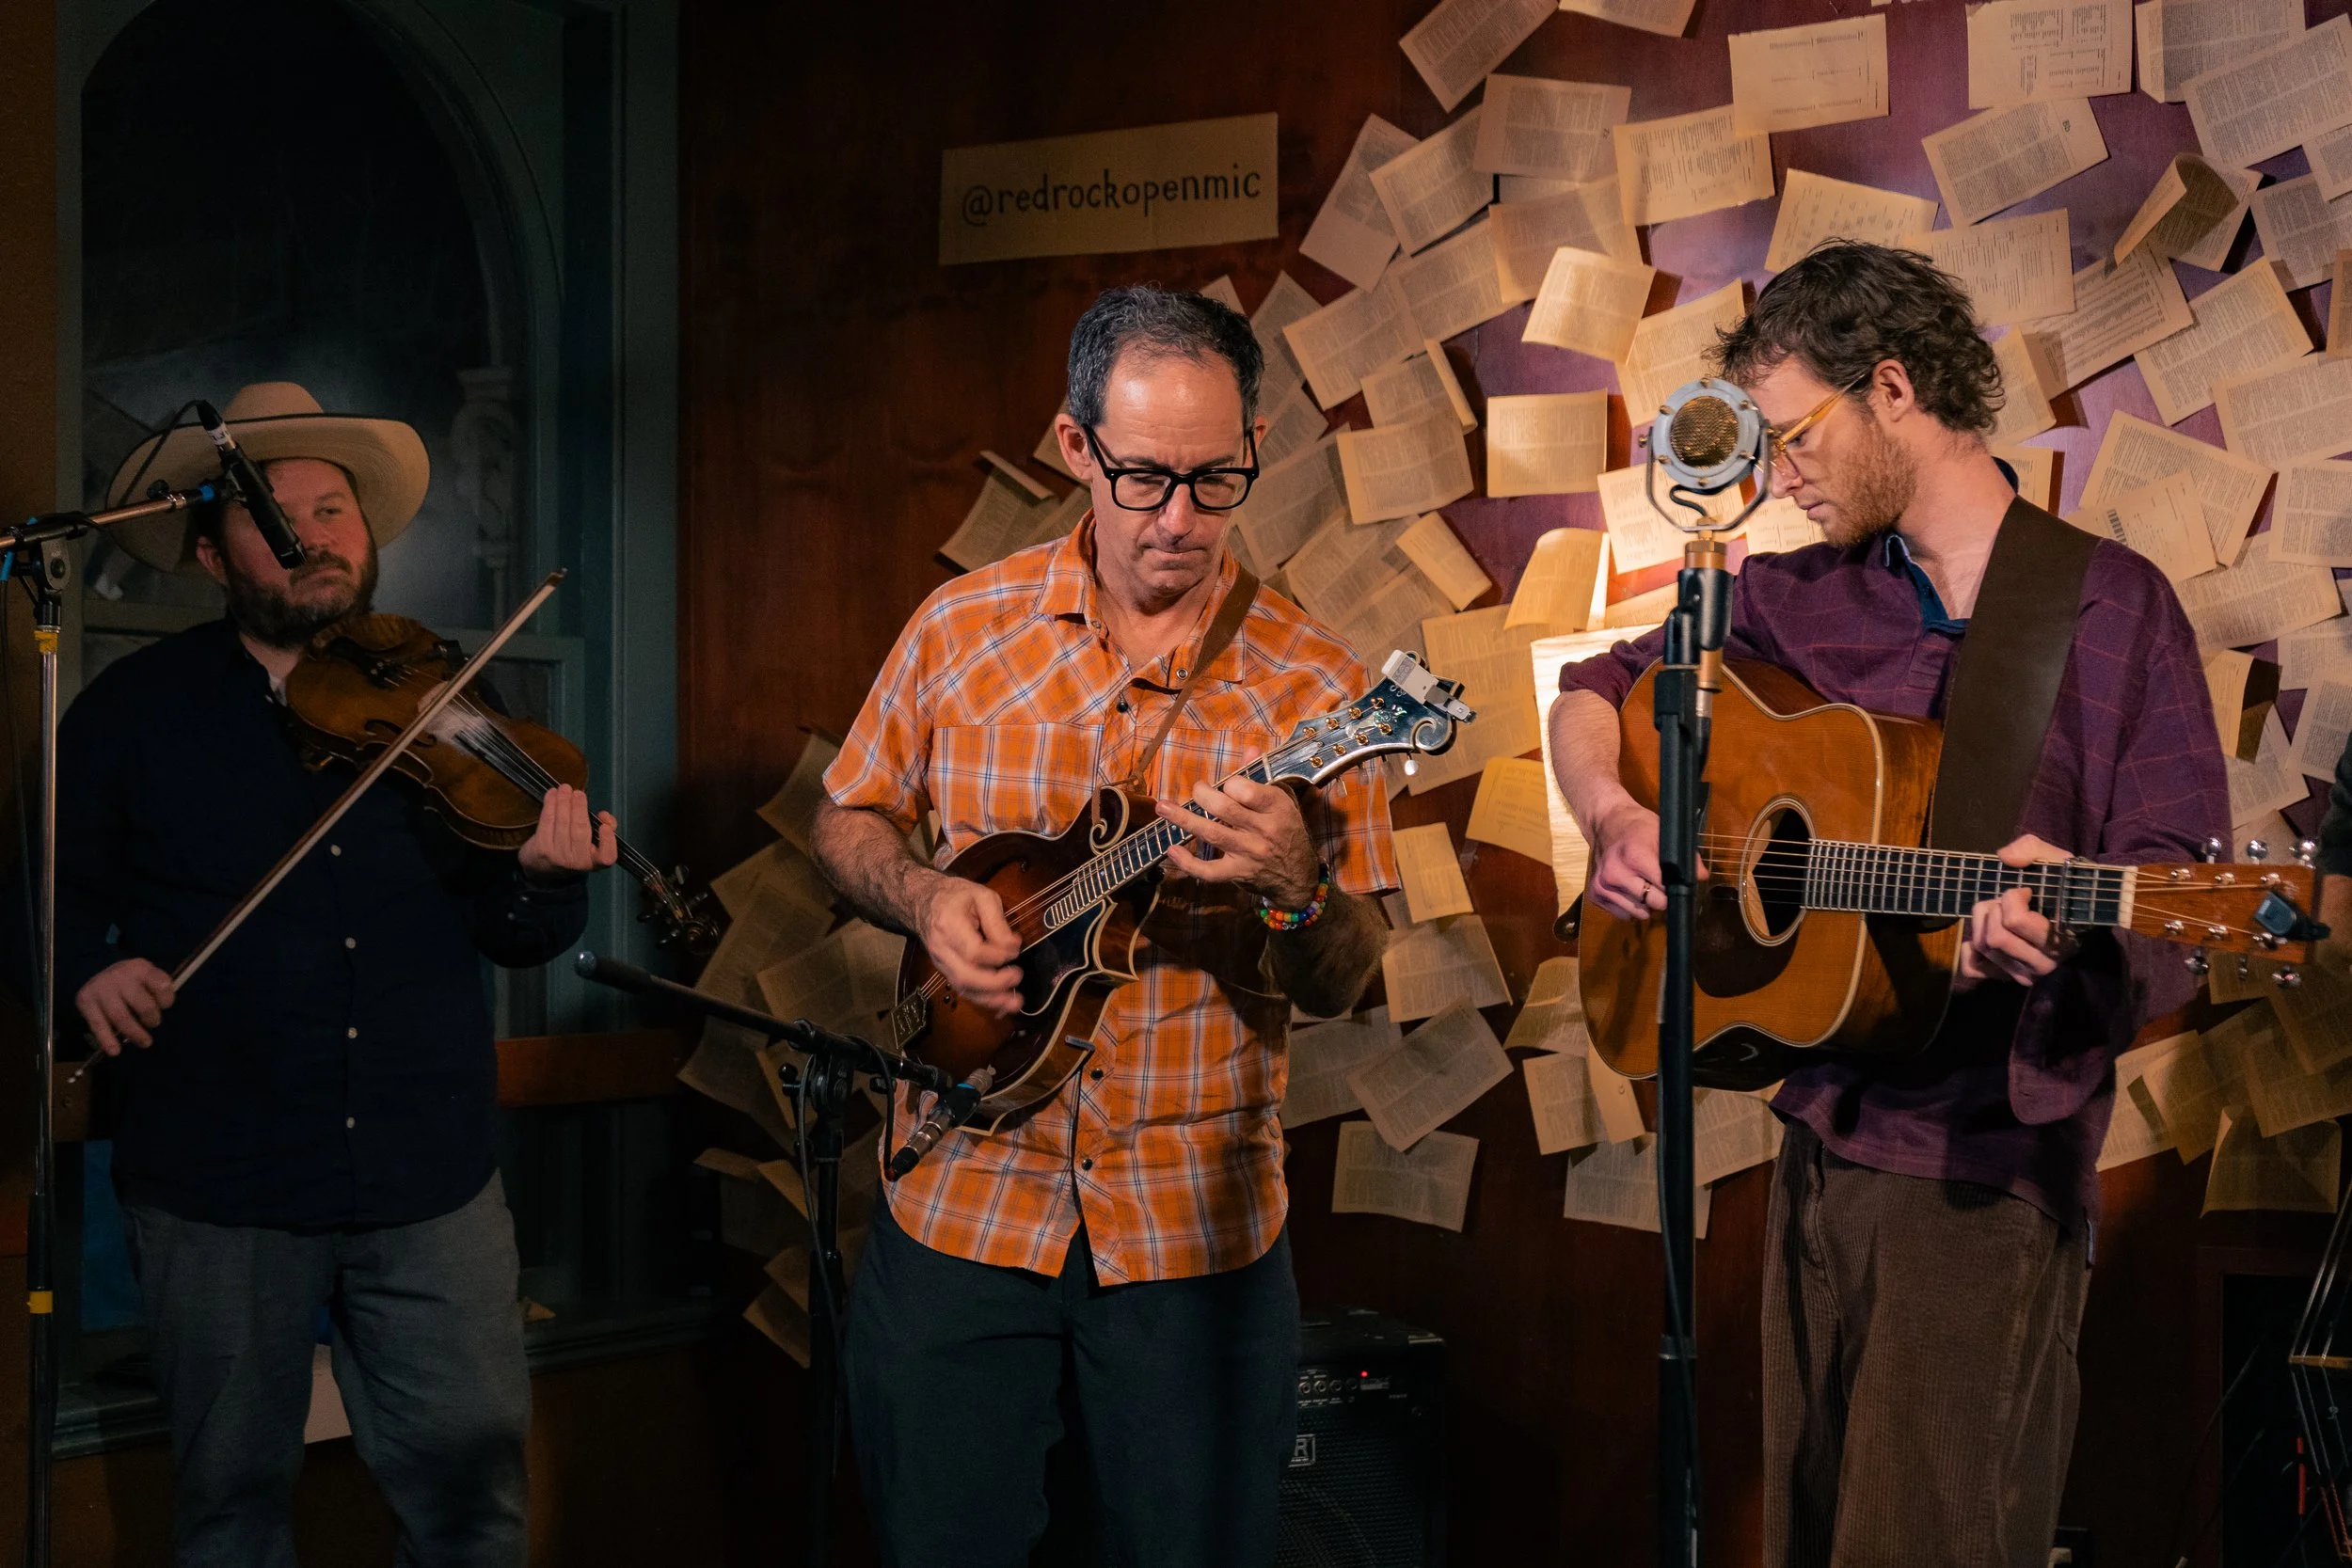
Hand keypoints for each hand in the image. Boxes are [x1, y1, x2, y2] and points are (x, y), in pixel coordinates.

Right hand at [76, 957, 174, 1054]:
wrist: (94, 970)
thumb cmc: (130, 980)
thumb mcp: (147, 976)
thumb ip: (157, 990)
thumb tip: (160, 1014)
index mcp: (141, 968)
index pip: (161, 985)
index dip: (167, 1000)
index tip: (165, 1006)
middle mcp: (120, 976)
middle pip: (143, 1004)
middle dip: (152, 1019)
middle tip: (153, 1024)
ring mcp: (101, 989)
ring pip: (121, 1017)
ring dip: (135, 1033)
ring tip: (144, 1042)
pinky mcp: (86, 1002)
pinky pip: (98, 1025)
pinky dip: (107, 1040)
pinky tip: (115, 1051)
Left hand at [517, 784, 619, 879]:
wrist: (542, 869)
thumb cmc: (574, 851)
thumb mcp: (593, 846)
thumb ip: (605, 830)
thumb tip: (604, 815)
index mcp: (593, 862)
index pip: (606, 857)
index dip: (607, 841)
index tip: (604, 826)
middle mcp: (576, 862)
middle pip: (580, 832)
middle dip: (579, 809)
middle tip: (578, 792)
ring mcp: (557, 856)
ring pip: (562, 823)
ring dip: (563, 802)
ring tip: (565, 788)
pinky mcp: (541, 848)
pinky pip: (547, 821)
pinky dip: (550, 805)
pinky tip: (552, 794)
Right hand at [917, 875, 1023, 1017]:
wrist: (924, 902)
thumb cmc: (955, 896)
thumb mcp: (982, 896)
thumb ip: (998, 921)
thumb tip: (1013, 946)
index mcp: (949, 924)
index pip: (973, 951)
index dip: (998, 956)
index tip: (1016, 949)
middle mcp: (941, 948)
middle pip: (966, 976)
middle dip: (995, 983)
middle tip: (1017, 976)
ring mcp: (941, 962)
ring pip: (963, 988)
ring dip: (990, 999)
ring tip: (1014, 1003)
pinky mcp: (945, 970)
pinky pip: (963, 989)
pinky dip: (983, 999)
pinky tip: (1001, 1004)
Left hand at [1158, 776, 1319, 907]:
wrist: (1299, 877)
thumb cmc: (1287, 831)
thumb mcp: (1283, 802)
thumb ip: (1261, 777)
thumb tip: (1249, 749)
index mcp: (1276, 807)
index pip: (1246, 789)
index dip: (1230, 783)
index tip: (1227, 784)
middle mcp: (1264, 830)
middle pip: (1224, 809)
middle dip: (1202, 794)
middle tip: (1196, 789)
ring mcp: (1250, 854)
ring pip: (1212, 834)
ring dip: (1183, 819)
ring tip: (1162, 807)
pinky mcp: (1238, 873)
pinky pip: (1209, 871)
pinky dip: (1188, 863)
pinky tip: (1172, 850)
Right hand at [1583, 795, 1704, 920]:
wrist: (1605, 821)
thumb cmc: (1638, 826)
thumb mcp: (1664, 833)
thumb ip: (1686, 855)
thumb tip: (1701, 877)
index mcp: (1635, 856)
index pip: (1665, 889)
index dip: (1674, 887)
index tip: (1676, 882)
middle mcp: (1616, 873)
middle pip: (1654, 904)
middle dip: (1662, 897)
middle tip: (1660, 884)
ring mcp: (1603, 885)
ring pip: (1638, 913)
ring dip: (1645, 905)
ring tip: (1643, 885)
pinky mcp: (1595, 894)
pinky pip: (1622, 915)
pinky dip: (1629, 906)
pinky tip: (1629, 889)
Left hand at [1954, 833, 2070, 989]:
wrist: (2072, 908)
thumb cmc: (2061, 884)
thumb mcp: (2053, 859)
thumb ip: (2031, 850)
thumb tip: (2005, 857)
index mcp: (2061, 939)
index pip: (2015, 921)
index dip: (2011, 898)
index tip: (2023, 890)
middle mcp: (2044, 963)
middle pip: (1994, 938)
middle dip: (1992, 910)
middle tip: (2004, 901)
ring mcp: (2024, 974)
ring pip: (1983, 947)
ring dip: (1982, 922)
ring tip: (1997, 912)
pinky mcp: (2003, 978)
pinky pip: (1972, 967)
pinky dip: (1970, 948)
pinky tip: (1985, 932)